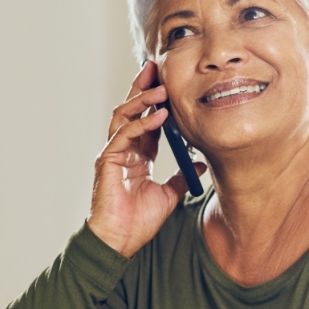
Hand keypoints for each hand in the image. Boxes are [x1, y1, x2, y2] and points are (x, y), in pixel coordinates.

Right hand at [87, 61, 206, 257]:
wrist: (121, 241)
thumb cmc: (138, 221)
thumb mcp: (169, 195)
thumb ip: (181, 176)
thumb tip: (200, 162)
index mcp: (137, 155)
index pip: (147, 120)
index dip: (157, 102)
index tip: (170, 84)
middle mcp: (124, 149)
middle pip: (132, 110)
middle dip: (143, 88)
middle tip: (157, 68)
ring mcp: (114, 153)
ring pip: (124, 116)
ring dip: (142, 100)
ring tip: (161, 88)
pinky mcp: (108, 160)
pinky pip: (124, 134)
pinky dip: (141, 123)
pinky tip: (158, 116)